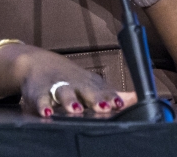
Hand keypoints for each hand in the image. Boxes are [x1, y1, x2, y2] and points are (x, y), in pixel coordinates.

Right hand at [12, 47, 133, 116]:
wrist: (37, 62)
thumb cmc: (71, 78)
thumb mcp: (91, 84)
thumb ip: (113, 93)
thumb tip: (138, 97)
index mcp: (89, 84)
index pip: (104, 91)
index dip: (112, 98)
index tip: (119, 104)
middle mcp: (75, 84)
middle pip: (86, 90)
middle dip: (95, 98)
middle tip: (103, 107)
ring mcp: (56, 87)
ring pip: (64, 93)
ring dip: (69, 100)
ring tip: (75, 109)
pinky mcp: (38, 93)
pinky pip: (40, 100)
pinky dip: (42, 106)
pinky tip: (46, 113)